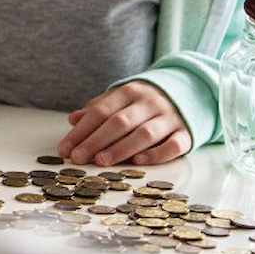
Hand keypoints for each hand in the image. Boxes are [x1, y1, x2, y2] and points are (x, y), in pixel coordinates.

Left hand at [57, 81, 191, 165]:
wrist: (189, 93)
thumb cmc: (144, 103)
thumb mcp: (121, 99)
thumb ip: (98, 109)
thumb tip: (72, 119)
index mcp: (129, 92)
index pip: (100, 111)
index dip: (81, 131)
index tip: (65, 149)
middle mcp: (150, 103)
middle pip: (119, 122)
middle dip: (96, 141)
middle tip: (78, 158)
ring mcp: (170, 118)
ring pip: (144, 133)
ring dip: (121, 148)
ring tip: (101, 161)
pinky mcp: (187, 134)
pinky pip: (174, 145)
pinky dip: (156, 154)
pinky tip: (138, 161)